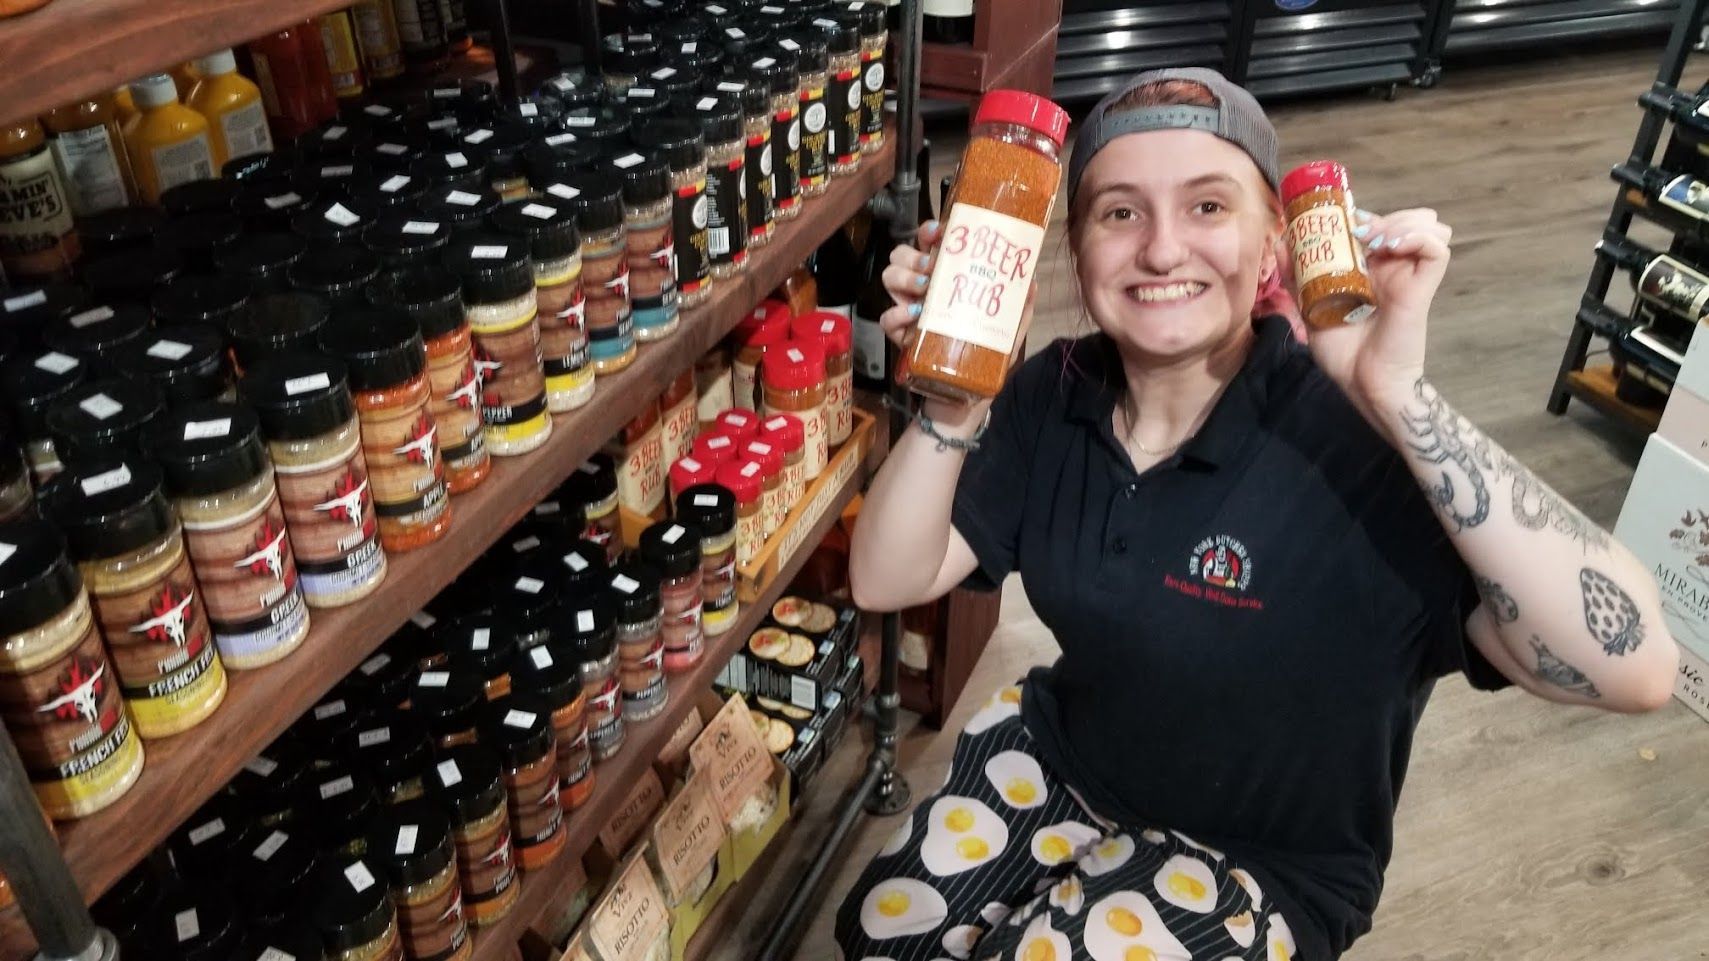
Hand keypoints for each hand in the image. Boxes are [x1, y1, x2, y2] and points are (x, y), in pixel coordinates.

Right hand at [879, 219, 1039, 352]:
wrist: (970, 386)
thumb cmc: (986, 348)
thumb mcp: (1009, 325)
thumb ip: (1020, 305)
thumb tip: (1032, 280)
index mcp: (945, 274)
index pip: (928, 243)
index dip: (928, 232)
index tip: (939, 231)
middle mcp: (922, 287)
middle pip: (901, 255)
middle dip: (913, 255)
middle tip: (932, 265)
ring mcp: (908, 309)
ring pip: (890, 278)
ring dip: (905, 276)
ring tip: (925, 285)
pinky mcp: (900, 335)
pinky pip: (887, 318)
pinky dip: (898, 313)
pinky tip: (915, 313)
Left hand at [1305, 207, 1451, 421]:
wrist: (1362, 382)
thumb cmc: (1341, 351)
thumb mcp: (1310, 306)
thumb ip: (1298, 276)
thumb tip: (1281, 244)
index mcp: (1372, 269)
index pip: (1381, 223)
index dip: (1366, 214)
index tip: (1343, 220)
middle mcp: (1395, 267)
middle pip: (1409, 217)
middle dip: (1385, 215)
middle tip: (1359, 230)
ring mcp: (1411, 275)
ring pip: (1429, 225)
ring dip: (1403, 222)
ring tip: (1377, 239)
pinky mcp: (1423, 287)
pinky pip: (1437, 249)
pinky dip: (1418, 237)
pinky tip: (1391, 247)